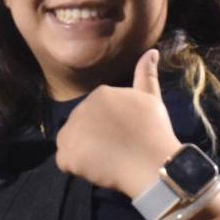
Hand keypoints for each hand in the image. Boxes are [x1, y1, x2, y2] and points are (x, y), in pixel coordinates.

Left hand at [55, 49, 180, 197]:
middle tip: (118, 149)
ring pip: (71, 143)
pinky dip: (78, 169)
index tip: (125, 135)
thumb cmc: (154, 130)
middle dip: (96, 139)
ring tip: (108, 160)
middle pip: (82, 127)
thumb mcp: (151, 98)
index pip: (96, 113)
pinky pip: (66, 162)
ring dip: (84, 153)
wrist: (152, 162)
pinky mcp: (66, 155)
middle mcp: (80, 108)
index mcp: (100, 94)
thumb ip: (146, 74)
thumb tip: (151, 51)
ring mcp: (70, 132)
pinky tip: (98, 169)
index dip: (110, 128)